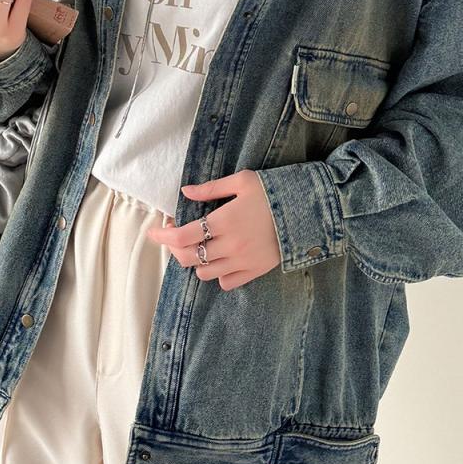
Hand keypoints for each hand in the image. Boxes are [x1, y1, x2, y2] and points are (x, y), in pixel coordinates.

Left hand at [146, 169, 280, 290]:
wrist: (308, 211)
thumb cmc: (273, 191)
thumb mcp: (241, 181)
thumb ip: (210, 188)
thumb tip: (185, 192)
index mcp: (224, 221)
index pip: (182, 237)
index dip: (163, 236)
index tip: (154, 231)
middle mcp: (230, 245)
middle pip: (188, 258)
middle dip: (175, 248)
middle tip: (176, 236)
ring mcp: (243, 261)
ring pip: (204, 273)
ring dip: (196, 261)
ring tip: (199, 247)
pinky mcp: (255, 271)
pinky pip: (226, 282)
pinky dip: (217, 274)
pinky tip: (220, 260)